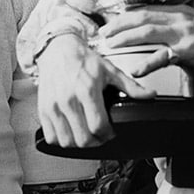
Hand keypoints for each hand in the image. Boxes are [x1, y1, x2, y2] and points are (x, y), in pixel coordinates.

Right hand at [37, 33, 154, 147]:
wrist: (58, 50)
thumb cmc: (84, 60)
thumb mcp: (110, 70)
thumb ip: (131, 86)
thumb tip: (150, 94)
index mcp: (87, 90)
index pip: (98, 126)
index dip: (109, 135)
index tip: (112, 132)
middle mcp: (68, 100)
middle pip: (83, 139)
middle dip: (96, 142)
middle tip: (101, 136)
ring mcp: (53, 106)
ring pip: (67, 142)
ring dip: (79, 144)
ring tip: (87, 135)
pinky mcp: (43, 110)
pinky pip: (52, 137)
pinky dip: (62, 140)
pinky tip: (72, 132)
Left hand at [97, 5, 193, 76]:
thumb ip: (176, 28)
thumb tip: (159, 34)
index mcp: (179, 12)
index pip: (146, 9)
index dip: (125, 14)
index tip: (110, 19)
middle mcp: (179, 19)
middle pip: (141, 16)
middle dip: (118, 24)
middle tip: (102, 32)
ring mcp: (183, 34)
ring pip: (147, 31)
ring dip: (125, 37)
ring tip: (110, 44)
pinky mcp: (188, 51)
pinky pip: (163, 57)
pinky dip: (147, 63)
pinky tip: (136, 69)